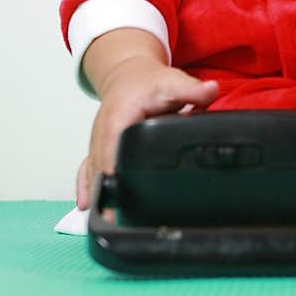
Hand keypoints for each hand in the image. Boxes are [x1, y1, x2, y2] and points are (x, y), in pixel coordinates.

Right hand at [75, 56, 218, 209]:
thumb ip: (192, 90)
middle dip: (106, 192)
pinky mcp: (99, 147)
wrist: (128, 74)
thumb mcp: (172, 82)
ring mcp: (98, 141)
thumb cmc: (146, 81)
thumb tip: (210, 90)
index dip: (116, 171)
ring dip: (96, 194)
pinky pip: (87, 168)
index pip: (115, 148)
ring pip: (91, 169)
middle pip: (100, 165)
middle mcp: (103, 131)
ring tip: (104, 220)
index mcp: (119, 117)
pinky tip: (85, 204)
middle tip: (114, 219)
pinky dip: (86, 186)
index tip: (121, 192)